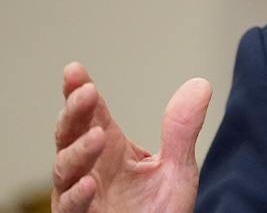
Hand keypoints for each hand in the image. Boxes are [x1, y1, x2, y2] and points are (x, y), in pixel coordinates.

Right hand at [51, 62, 211, 212]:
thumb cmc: (158, 212)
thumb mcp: (177, 168)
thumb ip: (181, 130)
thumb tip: (200, 83)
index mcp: (111, 149)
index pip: (92, 114)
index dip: (80, 92)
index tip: (75, 69)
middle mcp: (89, 169)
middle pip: (71, 134)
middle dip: (75, 112)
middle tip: (85, 92)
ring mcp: (81, 196)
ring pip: (65, 169)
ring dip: (79, 151)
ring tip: (99, 135)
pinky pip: (71, 208)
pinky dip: (78, 195)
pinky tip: (91, 182)